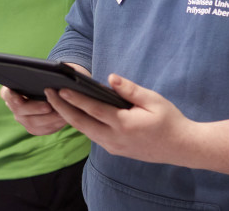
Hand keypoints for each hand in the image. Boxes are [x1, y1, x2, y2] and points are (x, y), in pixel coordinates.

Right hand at [1, 62, 91, 135]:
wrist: (52, 90)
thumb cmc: (47, 78)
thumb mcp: (45, 72)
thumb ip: (48, 70)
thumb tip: (61, 67)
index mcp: (10, 91)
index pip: (6, 94)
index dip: (11, 97)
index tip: (18, 98)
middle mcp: (14, 106)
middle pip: (20, 111)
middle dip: (35, 108)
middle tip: (48, 106)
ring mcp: (23, 119)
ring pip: (33, 123)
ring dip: (48, 118)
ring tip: (61, 112)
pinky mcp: (35, 128)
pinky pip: (44, 129)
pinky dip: (55, 124)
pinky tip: (65, 118)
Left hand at [45, 74, 196, 165]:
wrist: (181, 147)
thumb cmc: (169, 120)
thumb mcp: (153, 100)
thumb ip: (130, 89)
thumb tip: (110, 78)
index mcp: (124, 124)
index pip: (92, 109)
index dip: (74, 99)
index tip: (59, 88)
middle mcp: (114, 138)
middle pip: (81, 123)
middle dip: (62, 108)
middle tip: (48, 93)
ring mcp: (113, 147)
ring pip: (85, 131)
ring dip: (69, 117)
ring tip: (55, 102)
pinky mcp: (114, 150)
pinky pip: (93, 136)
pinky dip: (81, 124)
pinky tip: (74, 113)